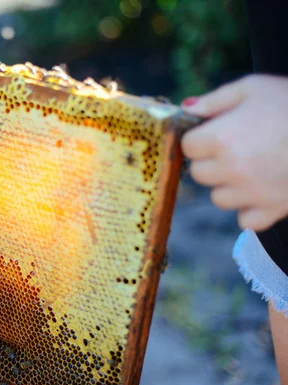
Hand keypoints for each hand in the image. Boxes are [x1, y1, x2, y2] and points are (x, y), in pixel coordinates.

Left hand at [181, 75, 287, 230]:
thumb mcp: (253, 87)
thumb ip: (215, 100)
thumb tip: (187, 109)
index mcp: (221, 138)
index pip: (188, 146)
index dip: (200, 138)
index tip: (215, 132)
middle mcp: (231, 169)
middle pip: (199, 173)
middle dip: (212, 161)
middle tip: (236, 148)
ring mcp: (252, 193)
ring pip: (219, 198)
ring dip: (229, 186)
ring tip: (253, 167)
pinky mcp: (273, 210)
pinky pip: (246, 219)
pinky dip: (251, 209)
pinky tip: (264, 190)